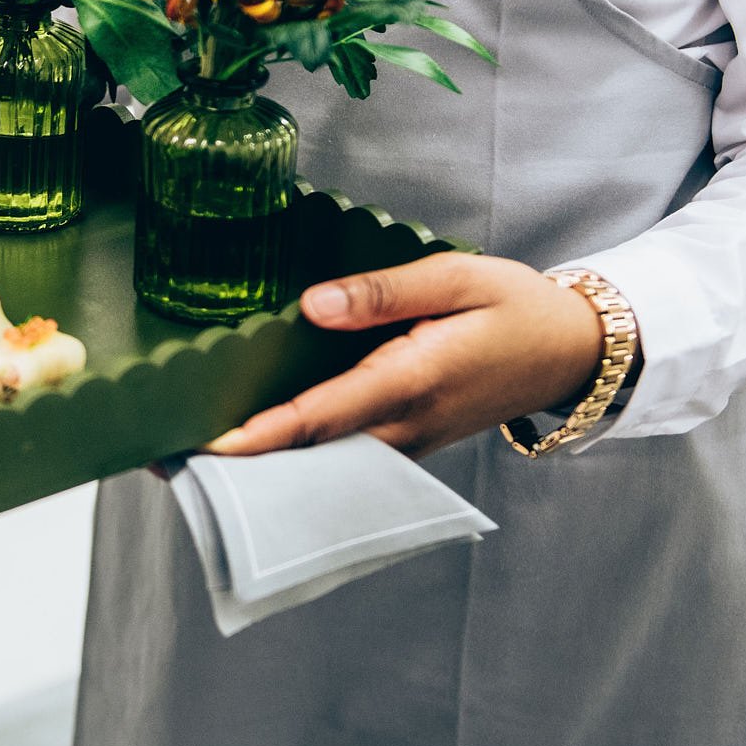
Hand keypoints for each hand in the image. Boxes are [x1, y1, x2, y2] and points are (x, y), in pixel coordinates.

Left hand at [206, 252, 603, 458]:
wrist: (575, 352)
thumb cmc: (517, 308)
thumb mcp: (456, 278)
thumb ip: (384, 292)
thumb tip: (315, 305)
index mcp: (412, 381)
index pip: (322, 415)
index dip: (263, 435)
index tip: (212, 445)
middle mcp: (405, 426)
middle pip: (311, 455)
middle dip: (243, 464)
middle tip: (170, 460)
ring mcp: (407, 443)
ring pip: (324, 465)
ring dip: (264, 467)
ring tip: (192, 459)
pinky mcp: (408, 442)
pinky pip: (344, 460)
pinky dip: (298, 460)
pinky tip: (257, 449)